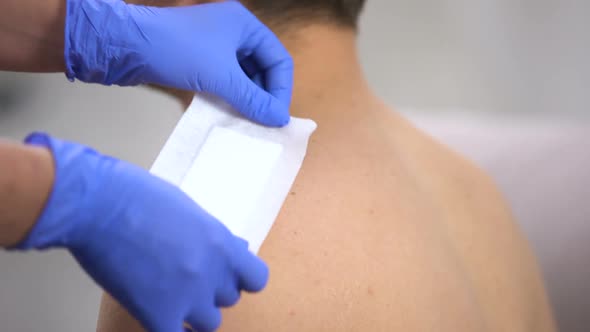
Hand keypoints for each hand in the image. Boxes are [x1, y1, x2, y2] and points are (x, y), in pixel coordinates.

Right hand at [17, 133, 268, 331]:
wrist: (98, 205)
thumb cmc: (139, 197)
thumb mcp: (190, 209)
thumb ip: (216, 236)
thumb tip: (238, 248)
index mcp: (222, 244)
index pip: (257, 278)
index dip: (242, 279)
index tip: (226, 276)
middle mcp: (212, 273)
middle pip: (228, 298)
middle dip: (211, 290)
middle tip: (186, 277)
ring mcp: (187, 296)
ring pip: (209, 323)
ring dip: (193, 312)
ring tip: (171, 296)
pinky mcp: (157, 314)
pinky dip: (171, 330)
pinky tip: (160, 318)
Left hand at [65, 0, 292, 126]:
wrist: (125, 47)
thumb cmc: (177, 51)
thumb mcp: (221, 76)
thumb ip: (253, 99)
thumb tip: (280, 119)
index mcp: (245, 25)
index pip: (279, 59)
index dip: (281, 89)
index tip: (277, 115)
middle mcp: (234, 32)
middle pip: (263, 67)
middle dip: (265, 94)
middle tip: (264, 121)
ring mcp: (215, 45)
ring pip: (244, 75)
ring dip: (248, 97)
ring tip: (249, 120)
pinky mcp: (199, 59)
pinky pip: (226, 79)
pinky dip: (231, 96)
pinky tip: (231, 113)